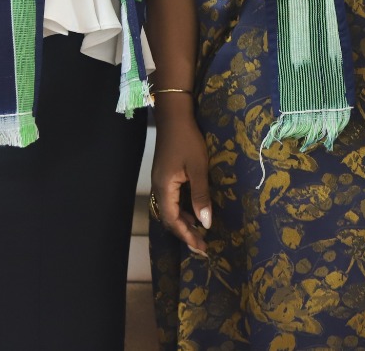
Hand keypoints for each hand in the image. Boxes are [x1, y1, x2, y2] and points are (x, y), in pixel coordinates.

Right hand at [151, 104, 210, 256]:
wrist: (174, 116)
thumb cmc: (188, 140)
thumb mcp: (198, 168)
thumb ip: (201, 195)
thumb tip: (205, 223)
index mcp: (164, 188)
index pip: (172, 220)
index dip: (186, 236)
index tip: (200, 247)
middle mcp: (159, 188)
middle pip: (169, 218)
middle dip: (185, 233)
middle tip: (202, 245)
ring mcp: (161, 182)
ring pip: (170, 210)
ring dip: (185, 222)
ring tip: (200, 232)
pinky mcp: (166, 176)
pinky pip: (173, 200)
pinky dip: (183, 210)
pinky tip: (195, 211)